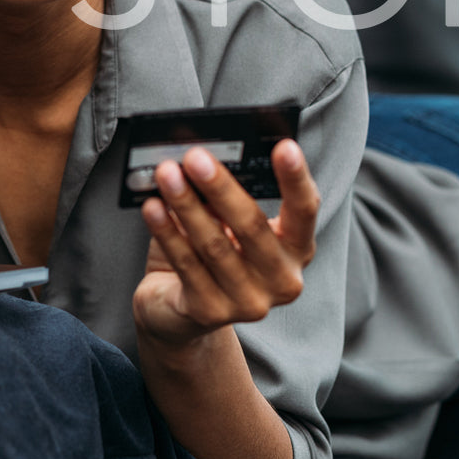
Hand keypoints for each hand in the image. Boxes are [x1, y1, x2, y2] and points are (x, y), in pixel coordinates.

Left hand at [133, 139, 319, 349]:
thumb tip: (203, 162)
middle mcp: (282, 280)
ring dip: (186, 204)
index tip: (284, 146)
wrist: (178, 312)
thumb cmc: (209, 254)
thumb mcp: (226, 222)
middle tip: (195, 156)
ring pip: (214, 245)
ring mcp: (248, 302)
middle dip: (221, 187)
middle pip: (253, 225)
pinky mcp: (210, 312)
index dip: (295, 178)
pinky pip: (186, 264)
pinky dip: (167, 232)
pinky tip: (153, 207)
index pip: (305, 210)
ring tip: (166, 174)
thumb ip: (226, 197)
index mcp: (296, 250)